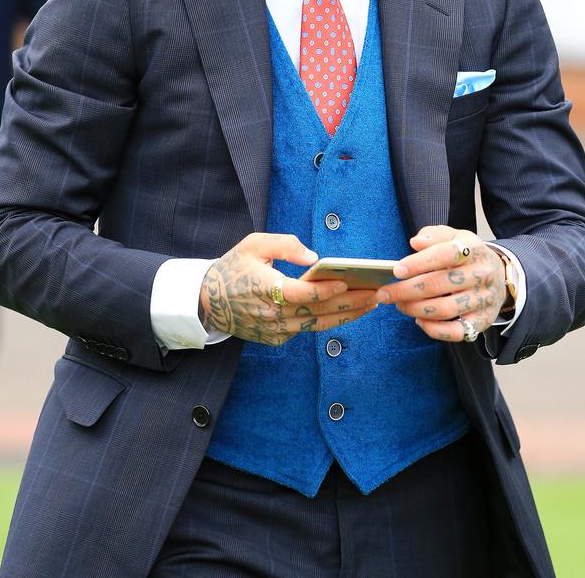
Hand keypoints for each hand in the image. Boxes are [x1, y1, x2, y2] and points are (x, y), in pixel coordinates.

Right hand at [200, 232, 377, 345]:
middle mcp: (272, 316)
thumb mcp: (253, 244)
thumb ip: (284, 245)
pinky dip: (329, 321)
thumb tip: (313, 257)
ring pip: (317, 325)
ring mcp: (275, 331)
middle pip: (318, 312)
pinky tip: (349, 311)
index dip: (327, 289)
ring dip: (346, 315)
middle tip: (378, 293)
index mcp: (265, 290)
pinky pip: (307, 330)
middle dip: (350, 303)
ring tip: (372, 303)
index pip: (302, 294)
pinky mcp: (276, 339)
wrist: (207, 301)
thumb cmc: (233, 267)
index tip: (348, 280)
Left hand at [376, 225, 505, 341]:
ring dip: (416, 309)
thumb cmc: (468, 256)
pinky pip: (456, 332)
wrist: (500, 276)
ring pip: (445, 309)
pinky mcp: (482, 321)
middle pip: (439, 284)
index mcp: (473, 250)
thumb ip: (434, 236)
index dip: (418, 263)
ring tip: (400, 305)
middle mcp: (481, 275)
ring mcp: (483, 300)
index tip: (396, 270)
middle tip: (386, 293)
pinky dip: (434, 330)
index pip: (443, 255)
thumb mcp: (455, 237)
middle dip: (406, 290)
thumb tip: (415, 243)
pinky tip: (419, 321)